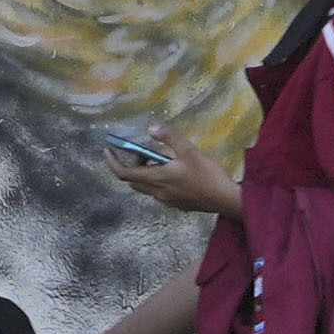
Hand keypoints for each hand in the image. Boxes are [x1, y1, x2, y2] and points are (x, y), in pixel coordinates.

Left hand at [108, 135, 235, 220]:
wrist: (226, 200)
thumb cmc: (208, 174)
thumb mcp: (189, 150)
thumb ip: (170, 137)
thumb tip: (151, 128)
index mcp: (158, 179)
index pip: (125, 174)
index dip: (112, 163)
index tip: (107, 151)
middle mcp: (159, 193)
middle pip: (134, 182)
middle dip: (130, 166)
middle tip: (138, 152)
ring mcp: (168, 201)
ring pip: (146, 187)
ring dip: (144, 173)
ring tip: (157, 158)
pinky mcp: (178, 204)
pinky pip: (159, 192)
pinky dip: (157, 180)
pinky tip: (173, 171)